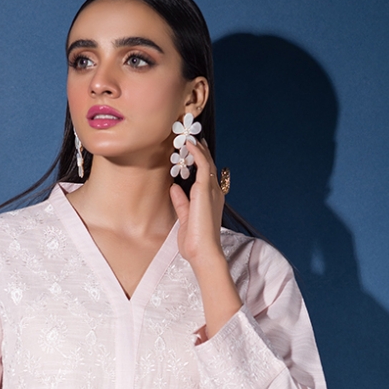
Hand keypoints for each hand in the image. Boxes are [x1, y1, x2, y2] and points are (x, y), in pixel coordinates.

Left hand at [169, 136, 226, 267]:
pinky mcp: (205, 189)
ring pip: (206, 162)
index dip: (200, 162)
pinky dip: (196, 152)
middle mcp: (214, 193)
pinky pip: (202, 164)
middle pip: (208, 165)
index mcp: (210, 201)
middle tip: (191, 137)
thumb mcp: (185, 219)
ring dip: (198, 148)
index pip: (206, 176)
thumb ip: (181, 202)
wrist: (204, 252)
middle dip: (200, 151)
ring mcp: (211, 190)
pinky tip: (189, 144)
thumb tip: (174, 187)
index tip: (191, 150)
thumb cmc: (196, 242)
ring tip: (189, 136)